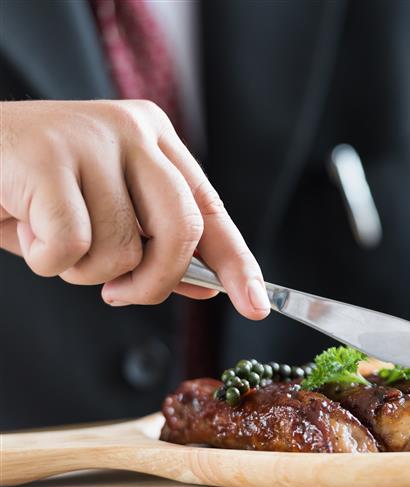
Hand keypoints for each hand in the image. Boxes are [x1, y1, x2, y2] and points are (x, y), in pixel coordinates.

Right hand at [0, 100, 269, 319]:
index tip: (257, 304)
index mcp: (154, 138)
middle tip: (118, 294)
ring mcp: (91, 137)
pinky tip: (21, 227)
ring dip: (82, 269)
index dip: (237, 262)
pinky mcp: (46, 155)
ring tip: (47, 235)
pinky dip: (46, 259)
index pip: (210, 209)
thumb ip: (153, 246)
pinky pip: (72, 245)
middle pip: (183, 230)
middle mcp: (133, 130)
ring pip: (124, 248)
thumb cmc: (27, 192)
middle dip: (156, 281)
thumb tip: (207, 285)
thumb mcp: (101, 220)